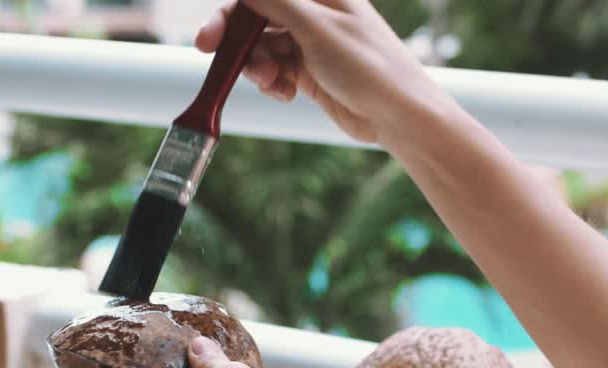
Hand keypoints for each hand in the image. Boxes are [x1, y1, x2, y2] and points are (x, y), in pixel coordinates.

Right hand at [197, 0, 452, 145]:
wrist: (398, 115)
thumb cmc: (369, 65)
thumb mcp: (316, 27)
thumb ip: (274, 0)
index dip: (232, 12)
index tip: (209, 36)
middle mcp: (313, 11)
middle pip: (255, 17)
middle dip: (238, 40)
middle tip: (215, 58)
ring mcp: (310, 41)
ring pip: (261, 47)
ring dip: (257, 66)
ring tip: (273, 84)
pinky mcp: (309, 70)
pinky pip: (274, 70)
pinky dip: (272, 82)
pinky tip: (285, 93)